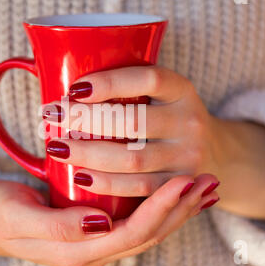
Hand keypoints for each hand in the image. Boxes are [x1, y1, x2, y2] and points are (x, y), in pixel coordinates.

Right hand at [0, 175, 218, 265]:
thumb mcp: (16, 218)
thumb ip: (56, 227)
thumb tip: (100, 223)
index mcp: (78, 251)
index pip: (132, 233)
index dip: (161, 209)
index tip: (183, 181)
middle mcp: (94, 249)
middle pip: (149, 233)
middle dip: (181, 208)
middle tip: (207, 181)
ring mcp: (97, 239)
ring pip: (148, 228)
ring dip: (178, 207)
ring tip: (204, 186)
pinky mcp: (96, 226)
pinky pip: (136, 219)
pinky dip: (161, 205)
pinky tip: (176, 192)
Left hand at [42, 66, 264, 219]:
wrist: (213, 150)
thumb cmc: (169, 116)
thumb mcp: (162, 95)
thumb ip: (128, 87)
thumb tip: (63, 77)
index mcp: (182, 90)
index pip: (148, 79)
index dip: (110, 83)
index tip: (73, 89)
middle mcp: (189, 122)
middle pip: (133, 122)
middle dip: (85, 120)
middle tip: (51, 117)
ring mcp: (187, 157)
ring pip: (132, 159)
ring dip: (88, 154)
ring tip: (56, 148)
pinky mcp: (179, 185)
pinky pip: (139, 187)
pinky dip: (106, 183)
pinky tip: (80, 176)